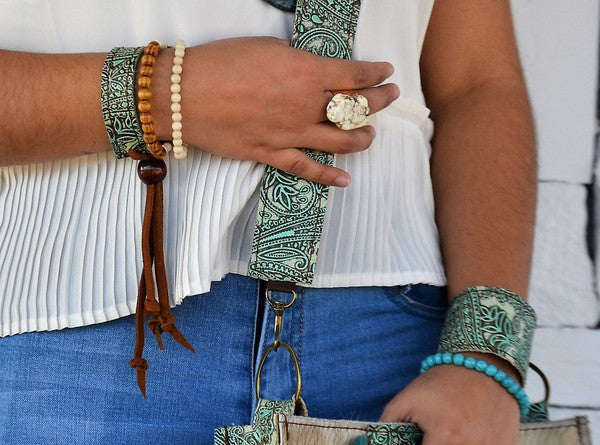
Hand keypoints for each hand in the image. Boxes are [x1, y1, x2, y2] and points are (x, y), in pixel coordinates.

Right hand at [153, 37, 398, 185]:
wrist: (184, 95)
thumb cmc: (221, 63)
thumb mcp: (267, 48)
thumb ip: (297, 62)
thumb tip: (313, 71)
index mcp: (306, 72)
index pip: (354, 75)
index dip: (375, 74)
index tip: (386, 72)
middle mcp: (305, 106)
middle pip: (355, 108)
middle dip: (379, 102)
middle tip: (389, 97)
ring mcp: (291, 134)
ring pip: (340, 141)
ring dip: (361, 139)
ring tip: (370, 135)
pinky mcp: (272, 154)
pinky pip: (307, 168)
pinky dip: (327, 176)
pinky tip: (344, 181)